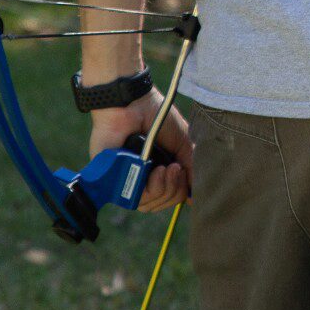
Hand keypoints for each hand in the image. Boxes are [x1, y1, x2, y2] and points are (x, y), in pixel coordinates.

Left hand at [89, 91, 193, 211]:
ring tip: (164, 168)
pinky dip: (150, 188)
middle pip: (163, 202)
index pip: (172, 195)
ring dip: (164, 188)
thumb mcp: (183, 142)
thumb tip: (196, 197)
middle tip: (175, 168)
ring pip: (150, 204)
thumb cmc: (157, 117)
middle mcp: (144, 177)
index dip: (182, 190)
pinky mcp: (113, 181)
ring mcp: (128, 179)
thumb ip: (191, 167)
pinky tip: (155, 171)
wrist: (133, 105)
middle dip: (175, 189)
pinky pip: (134, 199)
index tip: (184, 171)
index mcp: (159, 169)